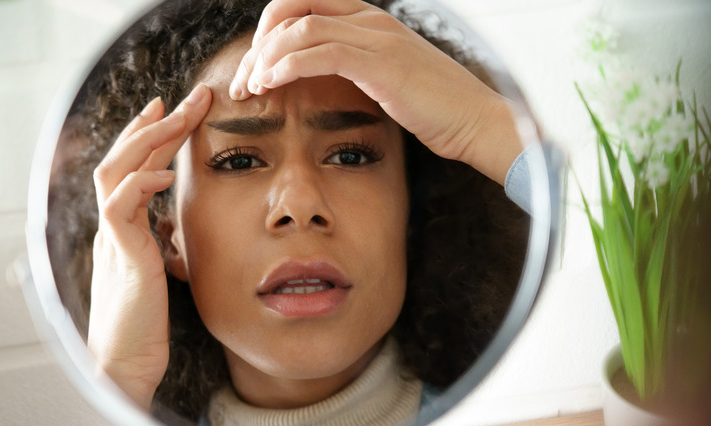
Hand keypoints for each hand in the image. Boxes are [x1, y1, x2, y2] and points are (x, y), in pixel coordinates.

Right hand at [87, 84, 211, 408]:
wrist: (125, 364)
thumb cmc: (144, 324)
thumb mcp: (156, 272)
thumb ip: (158, 243)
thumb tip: (172, 226)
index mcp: (123, 227)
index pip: (135, 168)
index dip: (153, 137)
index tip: (174, 110)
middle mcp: (112, 226)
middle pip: (124, 158)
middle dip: (156, 123)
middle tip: (188, 96)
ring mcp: (112, 239)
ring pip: (116, 171)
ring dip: (148, 139)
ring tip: (178, 115)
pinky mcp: (120, 257)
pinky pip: (119, 208)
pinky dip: (141, 184)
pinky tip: (167, 175)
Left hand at [229, 0, 521, 184]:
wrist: (476, 121)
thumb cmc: (435, 108)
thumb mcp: (388, 79)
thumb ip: (356, 68)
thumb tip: (320, 78)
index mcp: (369, 20)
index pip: (303, 6)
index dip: (268, 34)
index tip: (254, 72)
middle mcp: (370, 19)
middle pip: (292, 8)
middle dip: (258, 45)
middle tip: (242, 84)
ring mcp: (376, 37)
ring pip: (300, 28)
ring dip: (265, 58)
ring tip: (250, 89)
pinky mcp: (380, 62)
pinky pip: (320, 51)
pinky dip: (287, 65)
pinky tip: (271, 84)